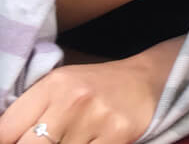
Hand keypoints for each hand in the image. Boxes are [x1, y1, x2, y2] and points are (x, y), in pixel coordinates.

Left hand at [0, 39, 179, 143]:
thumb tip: (6, 140)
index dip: (8, 143)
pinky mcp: (117, 133)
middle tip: (50, 143)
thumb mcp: (59, 89)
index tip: (22, 143)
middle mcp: (73, 98)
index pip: (5, 131)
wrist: (145, 80)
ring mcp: (96, 117)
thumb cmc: (95, 88)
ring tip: (75, 139)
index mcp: (53, 84)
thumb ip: (29, 115)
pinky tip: (90, 142)